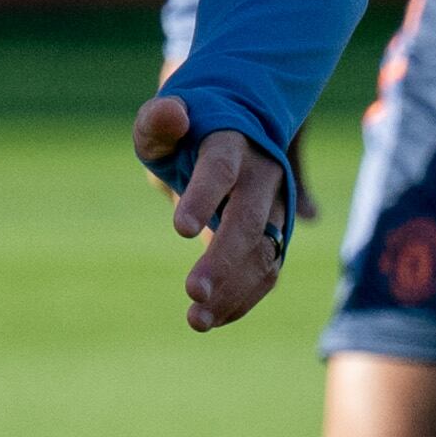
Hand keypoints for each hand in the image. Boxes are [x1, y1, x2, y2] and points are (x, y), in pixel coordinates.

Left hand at [132, 94, 288, 333]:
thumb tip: (175, 116)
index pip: (220, 169)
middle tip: (192, 292)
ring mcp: (275, 208)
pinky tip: (212, 319)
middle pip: (247, 220)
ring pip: (264, 253)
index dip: (203, 197)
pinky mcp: (276, 235)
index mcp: (231, 143)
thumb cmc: (187, 130)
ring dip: (233, 291)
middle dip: (222, 259)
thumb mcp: (162, 122)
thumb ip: (159, 121)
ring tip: (196, 321)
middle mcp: (262, 176)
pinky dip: (242, 299)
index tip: (181, 230)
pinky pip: (267, 271)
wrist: (238, 130)